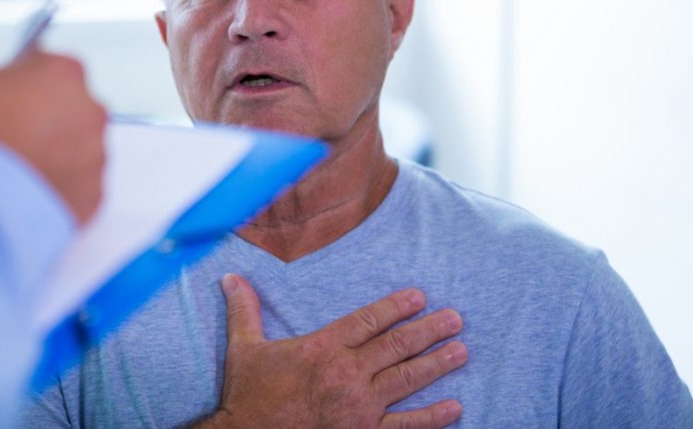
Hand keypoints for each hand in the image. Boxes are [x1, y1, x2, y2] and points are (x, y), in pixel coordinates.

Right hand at [0, 52, 106, 223]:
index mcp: (63, 72)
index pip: (41, 63)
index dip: (12, 79)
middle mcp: (90, 111)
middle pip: (61, 105)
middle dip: (33, 117)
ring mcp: (95, 156)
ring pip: (71, 146)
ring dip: (44, 152)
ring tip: (3, 169)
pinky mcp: (92, 197)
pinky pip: (73, 185)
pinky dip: (50, 187)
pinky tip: (17, 193)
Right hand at [201, 274, 466, 427]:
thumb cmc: (247, 396)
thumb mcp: (243, 349)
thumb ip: (244, 310)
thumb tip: (231, 277)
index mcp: (322, 348)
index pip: (368, 320)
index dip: (396, 307)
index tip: (420, 297)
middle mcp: (346, 374)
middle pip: (396, 346)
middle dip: (429, 331)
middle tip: (456, 319)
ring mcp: (359, 408)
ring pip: (406, 380)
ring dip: (437, 364)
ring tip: (462, 350)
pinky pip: (405, 426)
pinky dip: (432, 418)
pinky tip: (454, 408)